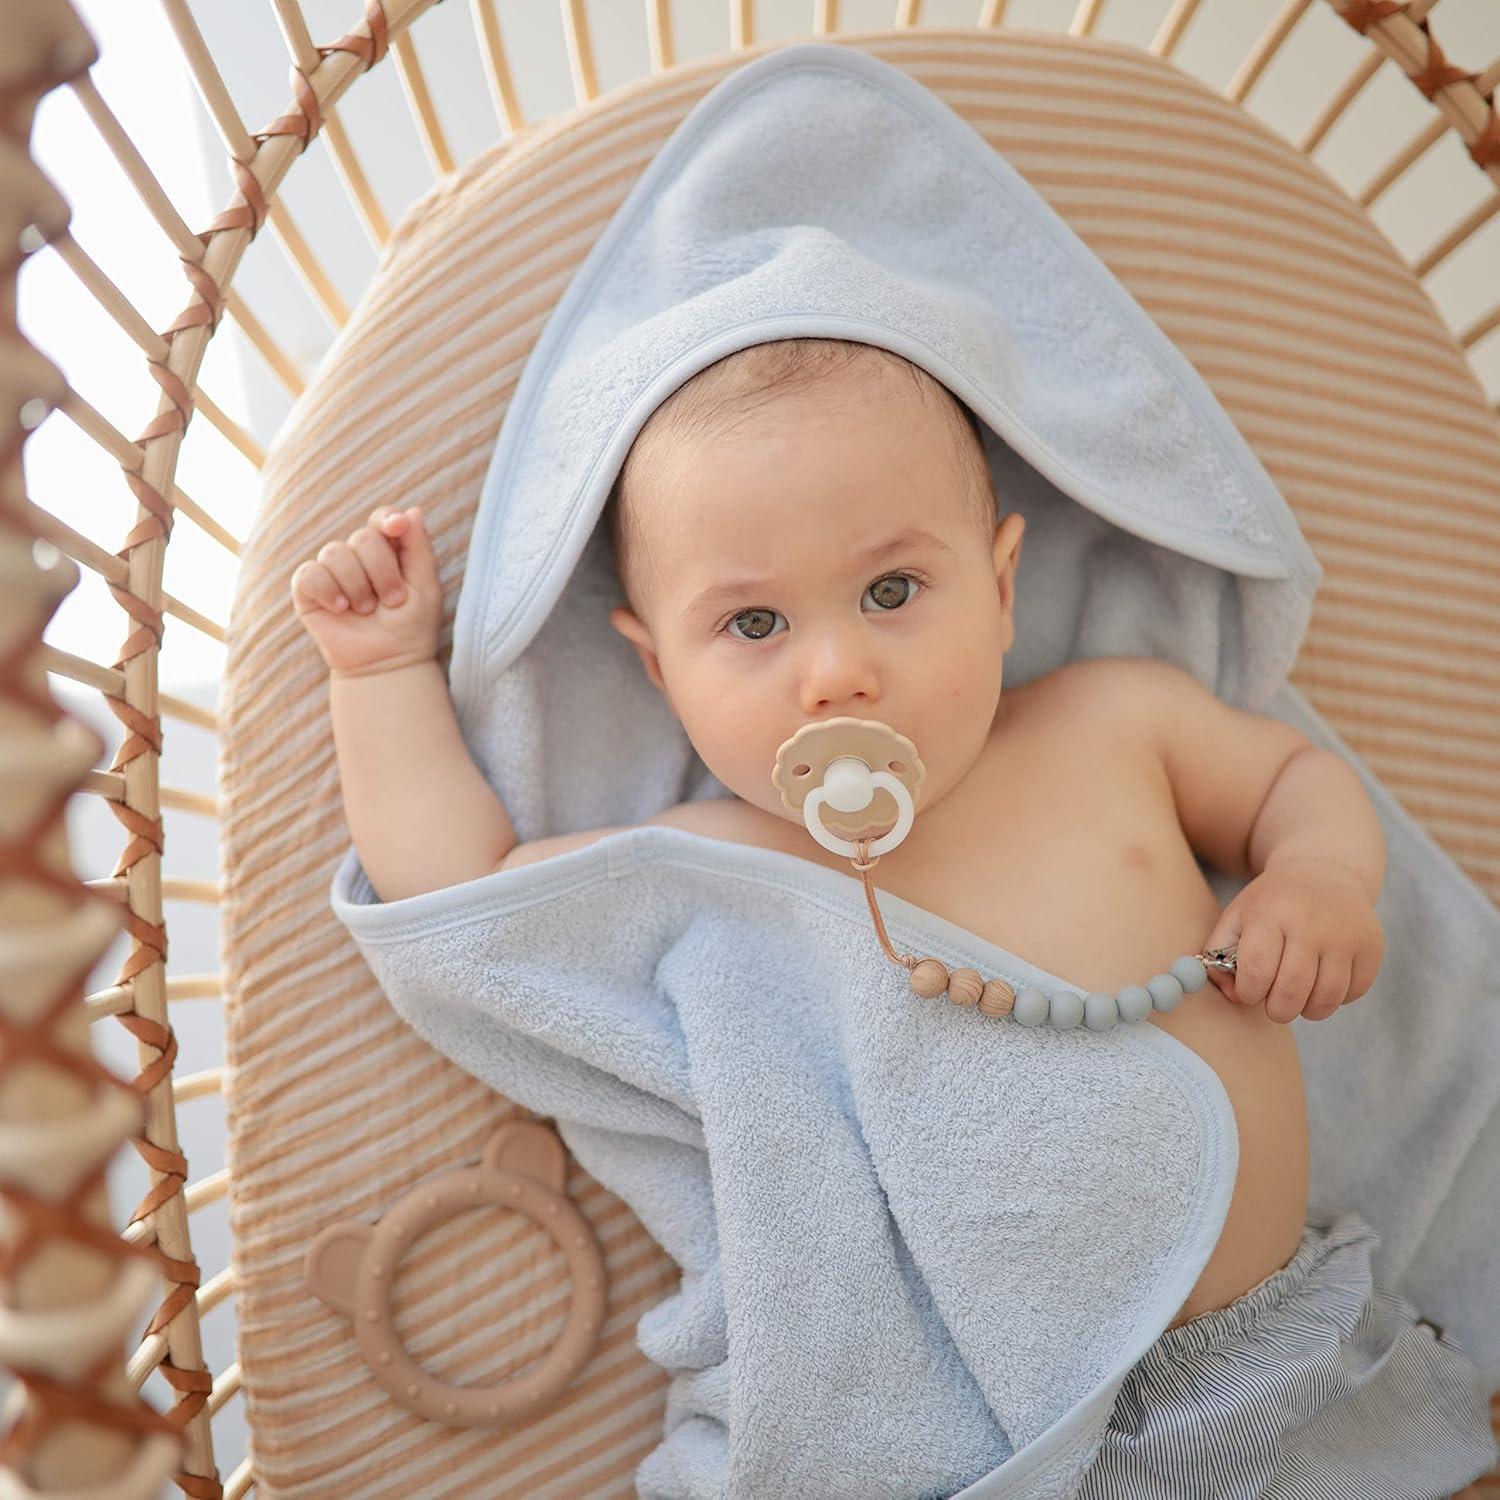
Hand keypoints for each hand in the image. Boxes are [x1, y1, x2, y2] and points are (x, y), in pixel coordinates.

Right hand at [290, 504, 442, 677]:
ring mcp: (331, 570)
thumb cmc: (411, 626)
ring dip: (357, 586)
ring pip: (335, 552)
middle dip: (382, 571)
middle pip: (363, 537)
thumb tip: (413, 510)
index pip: (382, 518)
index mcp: (388, 550)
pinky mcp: (308, 590)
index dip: (387, 519)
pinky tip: (340, 609)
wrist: (388, 663)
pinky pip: (309, 573)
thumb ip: (419, 547)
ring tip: (367, 610)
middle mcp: (358, 555)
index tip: (397, 527)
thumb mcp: (426, 586)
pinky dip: (328, 590)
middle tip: (392, 601)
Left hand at [1201, 856, 1384, 1023]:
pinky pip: (1354, 993)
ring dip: (1308, 1010)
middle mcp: (1310, 923)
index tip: (1250, 991)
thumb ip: (1219, 956)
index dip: (1249, 992)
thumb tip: (1234, 997)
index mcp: (1270, 913)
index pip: (1257, 971)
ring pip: (1326, 998)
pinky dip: (1336, 998)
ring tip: (1298, 998)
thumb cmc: (1272, 904)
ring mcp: (1346, 935)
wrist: (1323, 873)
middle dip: (1278, 1009)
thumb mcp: (1237, 916)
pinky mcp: (1372, 946)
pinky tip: (1323, 983)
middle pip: (1292, 991)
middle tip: (1275, 1005)